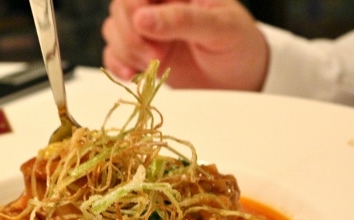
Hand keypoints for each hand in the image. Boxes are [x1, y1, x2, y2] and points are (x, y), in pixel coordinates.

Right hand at [101, 0, 268, 90]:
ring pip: (113, 30)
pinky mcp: (140, 52)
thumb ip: (182, 21)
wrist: (240, 78)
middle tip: (158, 57)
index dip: (134, 8)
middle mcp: (159, 4)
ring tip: (154, 66)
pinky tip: (132, 74)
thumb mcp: (220, 29)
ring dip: (127, 52)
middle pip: (121, 9)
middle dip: (132, 36)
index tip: (146, 29)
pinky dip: (117, 65)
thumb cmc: (238, 45)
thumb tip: (141, 19)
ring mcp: (147, 28)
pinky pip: (112, 53)